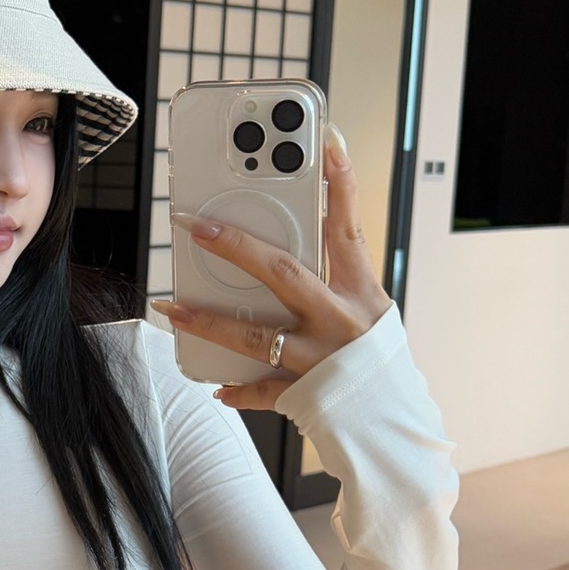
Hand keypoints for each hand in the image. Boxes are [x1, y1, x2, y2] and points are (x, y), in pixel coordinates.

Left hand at [151, 126, 392, 410]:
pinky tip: (214, 384)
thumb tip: (281, 249)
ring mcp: (321, 359)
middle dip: (236, 247)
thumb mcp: (367, 311)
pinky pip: (264, 390)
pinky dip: (238, 388)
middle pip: (283, 272)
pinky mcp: (306, 394)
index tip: (327, 146)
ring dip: (210, 322)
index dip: (339, 188)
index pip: (346, 231)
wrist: (393, 423)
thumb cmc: (376, 361)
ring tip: (174, 309)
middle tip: (196, 226)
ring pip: (256, 335)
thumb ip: (332, 280)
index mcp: (359, 293)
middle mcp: (340, 320)